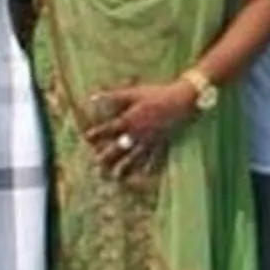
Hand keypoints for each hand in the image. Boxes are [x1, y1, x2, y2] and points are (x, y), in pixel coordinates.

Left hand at [82, 81, 200, 174]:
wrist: (181, 100)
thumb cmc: (156, 94)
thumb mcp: (133, 93)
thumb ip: (113, 96)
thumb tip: (92, 97)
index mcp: (129, 120)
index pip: (108, 129)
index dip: (97, 133)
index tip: (87, 138)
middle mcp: (137, 133)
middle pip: (119, 148)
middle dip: (107, 157)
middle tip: (98, 165)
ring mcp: (149, 140)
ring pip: (134, 157)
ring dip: (125, 167)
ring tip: (117, 177)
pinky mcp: (161, 142)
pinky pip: (154, 157)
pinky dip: (150, 166)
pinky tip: (144, 173)